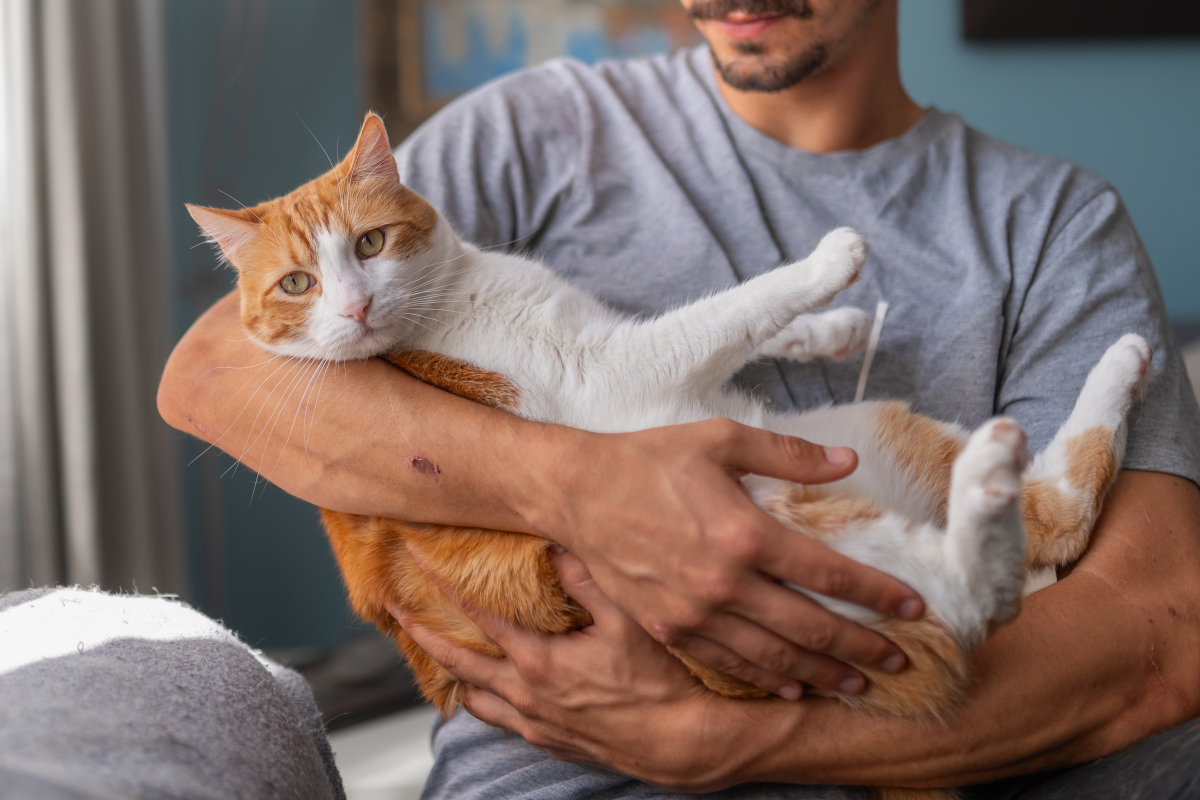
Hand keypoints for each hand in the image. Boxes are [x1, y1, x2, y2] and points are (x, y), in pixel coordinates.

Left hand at [390, 550, 788, 791]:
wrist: (685, 745)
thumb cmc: (661, 683)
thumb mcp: (628, 619)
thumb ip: (588, 578)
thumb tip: (556, 544)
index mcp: (539, 663)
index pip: (477, 619)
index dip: (445, 589)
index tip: (419, 566)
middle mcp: (528, 698)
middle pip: (458, 665)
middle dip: (424, 636)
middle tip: (396, 613)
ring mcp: (538, 725)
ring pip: (476, 702)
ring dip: (454, 675)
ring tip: (439, 654)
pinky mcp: (553, 743)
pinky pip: (504, 723)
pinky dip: (487, 703)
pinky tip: (494, 692)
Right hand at [512, 418, 922, 699]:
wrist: (578, 491)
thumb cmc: (651, 459)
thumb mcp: (723, 440)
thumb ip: (790, 454)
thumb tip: (848, 462)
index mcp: (746, 532)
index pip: (830, 573)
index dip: (878, 594)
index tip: (913, 608)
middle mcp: (725, 581)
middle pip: (811, 626)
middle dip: (862, 646)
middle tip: (898, 661)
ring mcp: (695, 612)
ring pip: (774, 655)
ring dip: (822, 671)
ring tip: (858, 682)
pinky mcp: (669, 627)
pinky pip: (728, 662)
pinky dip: (766, 678)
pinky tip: (792, 686)